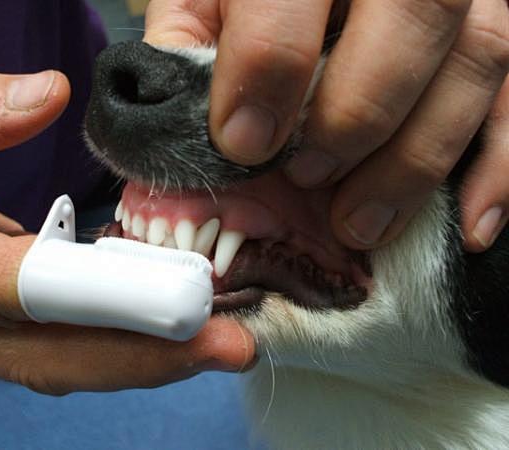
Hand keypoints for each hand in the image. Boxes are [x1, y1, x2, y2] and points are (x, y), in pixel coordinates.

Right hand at [0, 66, 253, 394]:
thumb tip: (45, 97)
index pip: (13, 289)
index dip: (102, 298)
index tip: (181, 301)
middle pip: (52, 350)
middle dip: (146, 353)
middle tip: (229, 344)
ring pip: (59, 355)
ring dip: (140, 352)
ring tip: (212, 339)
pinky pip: (57, 337)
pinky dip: (114, 331)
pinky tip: (164, 316)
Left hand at [144, 0, 508, 249]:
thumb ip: (189, 38)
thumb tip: (182, 118)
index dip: (269, 70)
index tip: (244, 144)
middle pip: (414, 16)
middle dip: (357, 114)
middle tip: (310, 178)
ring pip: (475, 62)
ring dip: (418, 158)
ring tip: (361, 224)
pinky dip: (501, 169)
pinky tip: (471, 224)